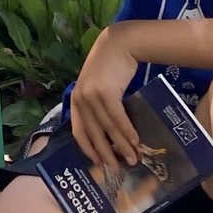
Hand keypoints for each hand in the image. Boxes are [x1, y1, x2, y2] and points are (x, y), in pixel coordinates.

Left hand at [68, 27, 144, 174]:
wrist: (119, 43)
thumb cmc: (111, 66)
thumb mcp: (98, 86)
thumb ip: (97, 105)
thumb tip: (108, 132)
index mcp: (76, 100)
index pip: (78, 131)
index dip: (88, 148)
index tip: (98, 162)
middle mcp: (80, 99)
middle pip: (93, 133)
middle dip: (106, 154)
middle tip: (117, 169)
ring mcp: (91, 96)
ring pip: (107, 128)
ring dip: (121, 146)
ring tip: (133, 159)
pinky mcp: (105, 92)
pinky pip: (117, 118)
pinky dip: (126, 131)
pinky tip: (136, 141)